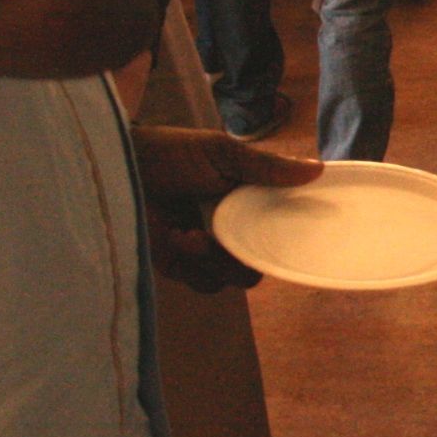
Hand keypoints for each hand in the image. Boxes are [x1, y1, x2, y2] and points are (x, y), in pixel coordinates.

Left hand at [131, 125, 322, 292]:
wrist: (118, 164)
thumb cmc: (169, 152)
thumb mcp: (221, 152)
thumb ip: (266, 166)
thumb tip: (318, 169)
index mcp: (242, 201)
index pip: (275, 229)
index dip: (285, 237)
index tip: (293, 234)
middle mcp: (225, 229)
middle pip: (257, 262)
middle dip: (251, 257)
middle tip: (239, 240)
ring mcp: (200, 249)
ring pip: (232, 277)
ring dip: (221, 261)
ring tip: (198, 236)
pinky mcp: (175, 265)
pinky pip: (202, 284)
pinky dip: (195, 267)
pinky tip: (180, 238)